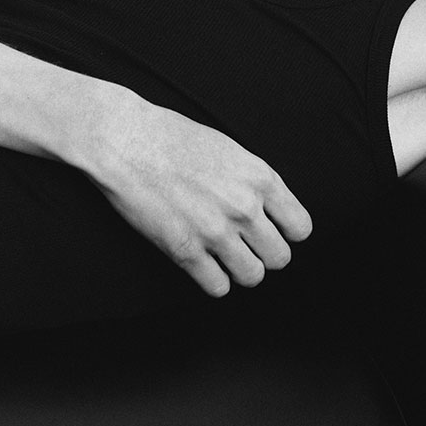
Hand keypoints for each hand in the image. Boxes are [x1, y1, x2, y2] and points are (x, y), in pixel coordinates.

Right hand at [83, 98, 312, 296]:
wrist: (125, 140)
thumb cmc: (172, 137)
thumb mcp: (229, 149)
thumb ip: (254, 181)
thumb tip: (270, 210)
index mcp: (260, 177)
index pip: (300, 228)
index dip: (286, 233)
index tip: (270, 231)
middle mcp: (244, 206)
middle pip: (280, 258)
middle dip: (263, 254)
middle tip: (244, 244)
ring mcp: (215, 231)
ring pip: (252, 276)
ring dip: (239, 269)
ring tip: (223, 255)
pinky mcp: (185, 251)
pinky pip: (218, 288)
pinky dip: (212, 280)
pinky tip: (202, 263)